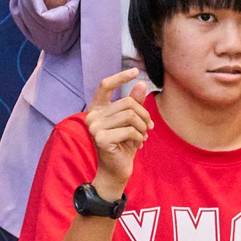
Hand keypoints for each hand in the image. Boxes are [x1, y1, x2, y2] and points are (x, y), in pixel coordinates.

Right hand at [84, 67, 152, 193]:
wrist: (117, 170)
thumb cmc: (123, 144)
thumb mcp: (131, 122)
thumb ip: (134, 103)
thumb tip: (140, 83)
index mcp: (96, 109)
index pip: (105, 86)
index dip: (120, 77)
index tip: (135, 71)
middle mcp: (92, 116)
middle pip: (127, 103)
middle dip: (144, 115)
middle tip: (149, 128)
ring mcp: (95, 127)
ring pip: (130, 116)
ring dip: (143, 127)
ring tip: (143, 137)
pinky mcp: (101, 139)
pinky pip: (130, 130)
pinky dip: (139, 138)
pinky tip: (137, 145)